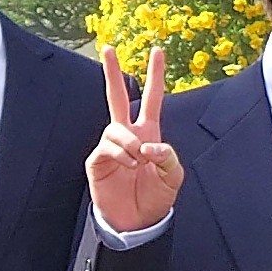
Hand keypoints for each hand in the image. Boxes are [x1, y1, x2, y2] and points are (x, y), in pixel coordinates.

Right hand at [88, 50, 183, 232]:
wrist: (138, 221)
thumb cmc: (156, 197)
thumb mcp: (173, 176)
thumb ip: (167, 156)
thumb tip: (147, 145)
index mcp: (149, 133)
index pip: (152, 98)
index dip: (156, 75)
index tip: (157, 51)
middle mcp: (128, 135)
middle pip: (117, 97)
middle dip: (112, 73)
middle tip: (108, 49)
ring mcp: (111, 146)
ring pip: (114, 127)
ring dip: (128, 143)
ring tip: (137, 161)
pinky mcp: (98, 161)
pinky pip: (106, 147)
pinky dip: (120, 154)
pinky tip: (129, 166)